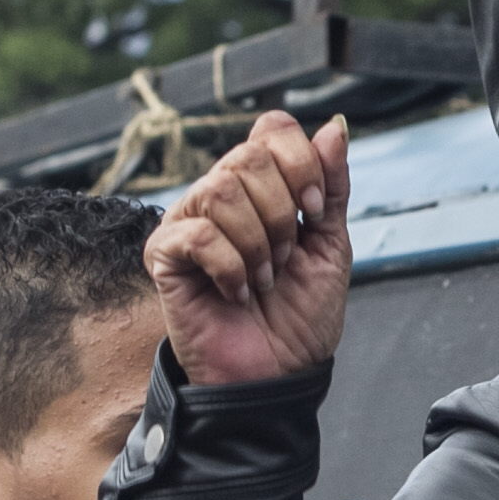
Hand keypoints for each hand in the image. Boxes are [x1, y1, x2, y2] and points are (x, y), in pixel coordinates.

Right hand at [149, 111, 350, 385]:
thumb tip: (334, 126)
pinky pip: (198, 234)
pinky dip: (231, 267)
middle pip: (248, 157)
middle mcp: (220, 195)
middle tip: (285, 258)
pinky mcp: (164, 256)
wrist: (279, 374)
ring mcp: (188, 221)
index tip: (316, 211)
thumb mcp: (331, 244)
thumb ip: (332, 187)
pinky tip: (237, 292)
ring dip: (258, 243)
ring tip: (263, 279)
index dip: (301, 163)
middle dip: (283, 214)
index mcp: (261, 186)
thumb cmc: (301, 315)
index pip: (272, 128)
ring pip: (221, 190)